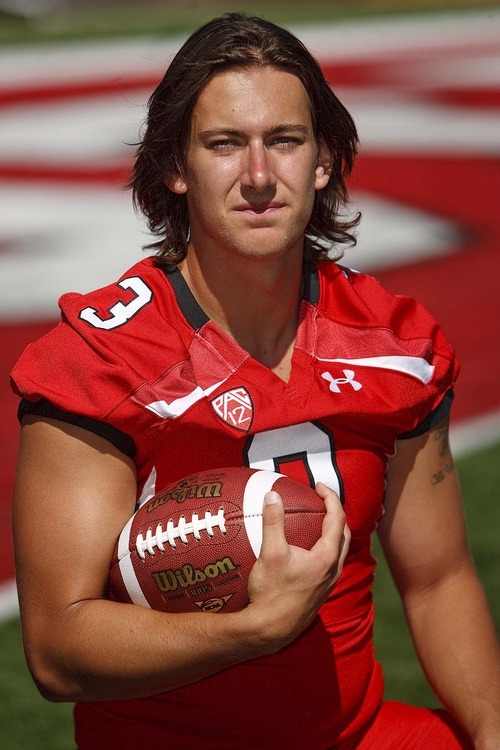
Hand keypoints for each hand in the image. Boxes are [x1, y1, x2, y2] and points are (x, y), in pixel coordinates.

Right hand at [246, 482, 349, 651]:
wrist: (270, 630)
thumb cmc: (271, 593)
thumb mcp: (270, 553)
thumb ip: (273, 521)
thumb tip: (273, 494)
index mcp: (326, 557)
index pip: (338, 519)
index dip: (331, 498)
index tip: (318, 487)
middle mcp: (333, 570)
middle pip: (344, 534)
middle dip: (336, 513)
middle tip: (320, 501)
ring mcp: (328, 583)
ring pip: (339, 551)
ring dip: (332, 532)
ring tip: (315, 521)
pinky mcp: (319, 593)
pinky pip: (329, 563)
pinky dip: (324, 548)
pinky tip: (305, 550)